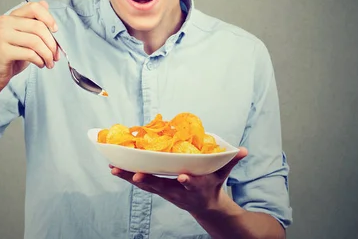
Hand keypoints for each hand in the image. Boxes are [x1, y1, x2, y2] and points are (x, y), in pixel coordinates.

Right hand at [0, 0, 59, 92]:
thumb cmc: (12, 56)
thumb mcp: (26, 37)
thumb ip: (35, 22)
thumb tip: (45, 4)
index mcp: (12, 16)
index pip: (34, 7)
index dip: (48, 18)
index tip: (55, 30)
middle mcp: (5, 23)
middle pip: (38, 26)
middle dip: (52, 43)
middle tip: (56, 55)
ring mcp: (2, 36)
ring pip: (35, 41)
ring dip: (47, 54)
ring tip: (49, 61)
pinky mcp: (3, 51)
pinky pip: (29, 53)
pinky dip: (39, 60)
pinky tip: (40, 64)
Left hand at [110, 147, 247, 214]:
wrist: (204, 207)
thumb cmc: (212, 186)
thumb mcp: (223, 175)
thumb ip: (231, 161)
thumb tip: (243, 149)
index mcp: (195, 186)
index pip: (191, 184)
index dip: (187, 181)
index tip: (182, 176)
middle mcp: (178, 191)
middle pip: (161, 186)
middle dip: (148, 181)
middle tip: (135, 175)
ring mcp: (166, 192)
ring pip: (146, 185)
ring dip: (129, 177)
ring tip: (114, 169)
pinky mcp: (157, 189)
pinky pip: (141, 183)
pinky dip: (127, 176)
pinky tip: (114, 168)